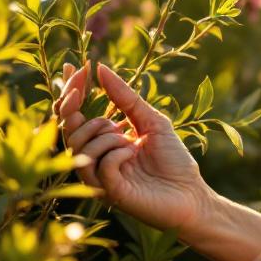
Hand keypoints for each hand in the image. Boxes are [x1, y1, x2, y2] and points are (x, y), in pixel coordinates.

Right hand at [53, 62, 213, 232]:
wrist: (192, 194)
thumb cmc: (173, 160)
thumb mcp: (151, 121)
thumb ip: (126, 98)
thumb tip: (101, 69)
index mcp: (103, 142)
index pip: (75, 116)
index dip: (70, 92)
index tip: (74, 66)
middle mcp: (96, 160)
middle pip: (68, 131)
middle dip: (73, 108)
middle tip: (87, 94)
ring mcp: (99, 178)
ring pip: (80, 147)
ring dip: (104, 134)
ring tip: (127, 138)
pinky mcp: (109, 193)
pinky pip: (100, 166)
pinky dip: (116, 153)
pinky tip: (133, 153)